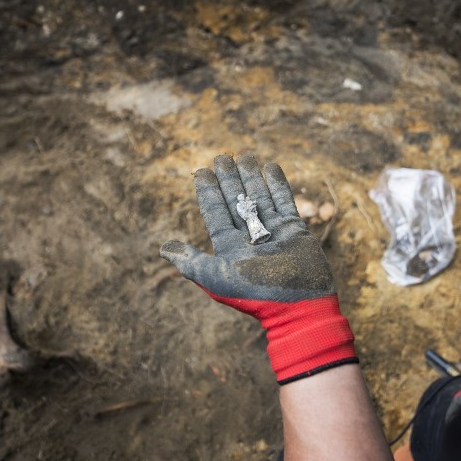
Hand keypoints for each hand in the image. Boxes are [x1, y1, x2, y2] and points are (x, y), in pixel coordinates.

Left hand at [160, 155, 356, 383]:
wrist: (298, 305)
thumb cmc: (255, 294)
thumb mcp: (217, 278)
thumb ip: (191, 262)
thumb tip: (163, 249)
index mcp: (230, 248)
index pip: (215, 214)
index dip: (208, 193)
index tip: (201, 172)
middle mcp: (250, 238)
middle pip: (236, 201)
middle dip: (228, 179)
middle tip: (221, 156)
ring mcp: (273, 232)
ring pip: (259, 197)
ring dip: (251, 177)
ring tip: (244, 155)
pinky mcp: (294, 230)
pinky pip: (284, 201)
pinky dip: (277, 184)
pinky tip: (270, 166)